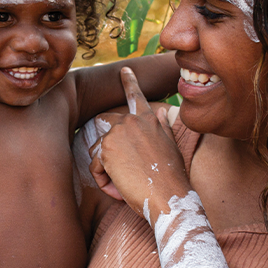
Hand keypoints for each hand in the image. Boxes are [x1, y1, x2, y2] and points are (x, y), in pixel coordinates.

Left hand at [89, 67, 188, 215]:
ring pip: (100, 152)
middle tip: (128, 173)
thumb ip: (162, 127)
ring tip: (128, 185)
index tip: (124, 70)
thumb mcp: (170, 147)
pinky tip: (120, 189)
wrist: (170, 197)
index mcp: (150, 120)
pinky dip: (104, 181)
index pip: (136, 96)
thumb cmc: (171, 178)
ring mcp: (118, 133)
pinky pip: (96, 166)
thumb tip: (163, 111)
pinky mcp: (107, 149)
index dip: (129, 81)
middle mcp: (132, 121)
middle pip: (107, 129)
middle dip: (110, 151)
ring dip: (108, 171)